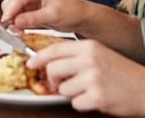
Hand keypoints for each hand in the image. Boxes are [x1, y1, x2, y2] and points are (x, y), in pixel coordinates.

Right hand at [0, 0, 89, 31]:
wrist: (82, 17)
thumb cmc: (72, 12)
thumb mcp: (52, 16)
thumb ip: (32, 19)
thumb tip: (15, 22)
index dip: (10, 12)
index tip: (5, 23)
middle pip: (10, 1)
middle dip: (10, 16)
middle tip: (14, 30)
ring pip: (12, 8)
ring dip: (13, 20)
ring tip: (19, 31)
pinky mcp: (29, 5)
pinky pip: (17, 13)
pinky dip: (17, 21)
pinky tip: (21, 29)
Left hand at [27, 40, 144, 115]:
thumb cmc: (121, 72)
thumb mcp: (98, 54)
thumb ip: (75, 55)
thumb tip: (48, 60)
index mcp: (87, 47)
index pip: (53, 50)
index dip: (38, 57)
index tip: (30, 63)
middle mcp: (88, 60)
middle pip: (53, 69)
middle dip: (53, 79)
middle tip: (60, 83)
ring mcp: (93, 78)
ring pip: (63, 88)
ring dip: (71, 93)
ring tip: (87, 90)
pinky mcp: (98, 97)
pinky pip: (76, 103)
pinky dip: (82, 104)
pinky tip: (95, 98)